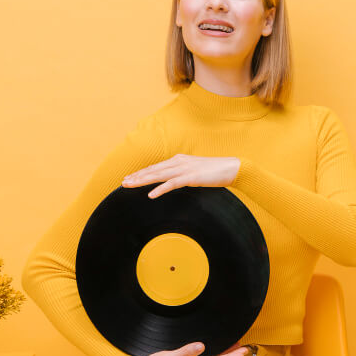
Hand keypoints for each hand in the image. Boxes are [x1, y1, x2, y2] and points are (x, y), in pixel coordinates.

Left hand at [122, 154, 241, 198]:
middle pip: (153, 170)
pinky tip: (151, 195)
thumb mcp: (195, 171)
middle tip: (123, 182)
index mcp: (178, 160)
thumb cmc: (215, 172)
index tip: (129, 178)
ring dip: (143, 181)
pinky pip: (172, 184)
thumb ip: (183, 174)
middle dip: (137, 176)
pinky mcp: (191, 177)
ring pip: (158, 175)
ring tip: (130, 186)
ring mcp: (184, 169)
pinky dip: (160, 189)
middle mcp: (179, 162)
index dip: (142, 172)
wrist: (232, 168)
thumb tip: (174, 181)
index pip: (156, 167)